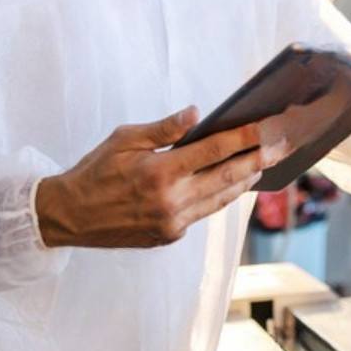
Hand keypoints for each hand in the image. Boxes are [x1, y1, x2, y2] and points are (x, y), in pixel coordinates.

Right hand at [35, 107, 290, 248]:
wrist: (68, 216)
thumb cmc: (94, 171)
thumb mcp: (124, 139)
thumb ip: (163, 128)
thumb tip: (196, 114)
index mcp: (159, 172)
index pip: (214, 151)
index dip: (244, 139)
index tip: (266, 128)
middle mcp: (170, 200)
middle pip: (227, 178)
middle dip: (258, 160)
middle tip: (282, 147)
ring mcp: (172, 222)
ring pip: (220, 199)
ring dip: (244, 181)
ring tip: (264, 164)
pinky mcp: (169, 236)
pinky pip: (202, 212)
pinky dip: (219, 196)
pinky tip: (231, 183)